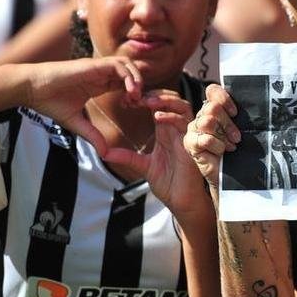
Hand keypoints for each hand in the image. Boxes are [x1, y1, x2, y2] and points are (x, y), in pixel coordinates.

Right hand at [24, 56, 143, 156]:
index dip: (132, 93)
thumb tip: (105, 154)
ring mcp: (96, 68)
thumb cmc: (50, 102)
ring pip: (126, 64)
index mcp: (97, 85)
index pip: (123, 83)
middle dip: (139, 85)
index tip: (132, 107)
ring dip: (136, 78)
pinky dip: (128, 75)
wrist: (32, 89)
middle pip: (129, 72)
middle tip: (139, 102)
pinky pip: (117, 64)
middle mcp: (99, 74)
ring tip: (137, 95)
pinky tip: (129, 90)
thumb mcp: (76, 123)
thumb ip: (93, 136)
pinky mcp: (92, 65)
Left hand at [101, 91, 209, 214]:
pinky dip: (172, 117)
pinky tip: (158, 117)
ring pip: (182, 106)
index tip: (126, 101)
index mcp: (166, 131)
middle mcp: (177, 130)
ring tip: (147, 101)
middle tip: (135, 96)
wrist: (182, 201)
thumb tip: (104, 153)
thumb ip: (126, 157)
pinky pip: (186, 123)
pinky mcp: (192, 143)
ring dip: (165, 100)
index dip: (143, 98)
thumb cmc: (168, 184)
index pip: (158, 105)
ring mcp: (186, 135)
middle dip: (154, 94)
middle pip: (172, 100)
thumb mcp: (142, 166)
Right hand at [184, 84, 241, 188]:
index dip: (224, 99)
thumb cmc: (240, 151)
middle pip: (212, 107)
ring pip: (207, 121)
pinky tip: (221, 152)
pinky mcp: (190, 143)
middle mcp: (202, 116)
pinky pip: (205, 138)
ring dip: (223, 136)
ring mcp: (194, 129)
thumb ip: (238, 115)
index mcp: (214, 109)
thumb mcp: (242, 129)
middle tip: (237, 137)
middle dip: (228, 123)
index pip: (212, 91)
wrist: (233, 175)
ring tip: (230, 146)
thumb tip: (248, 103)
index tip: (235, 113)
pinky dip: (217, 146)